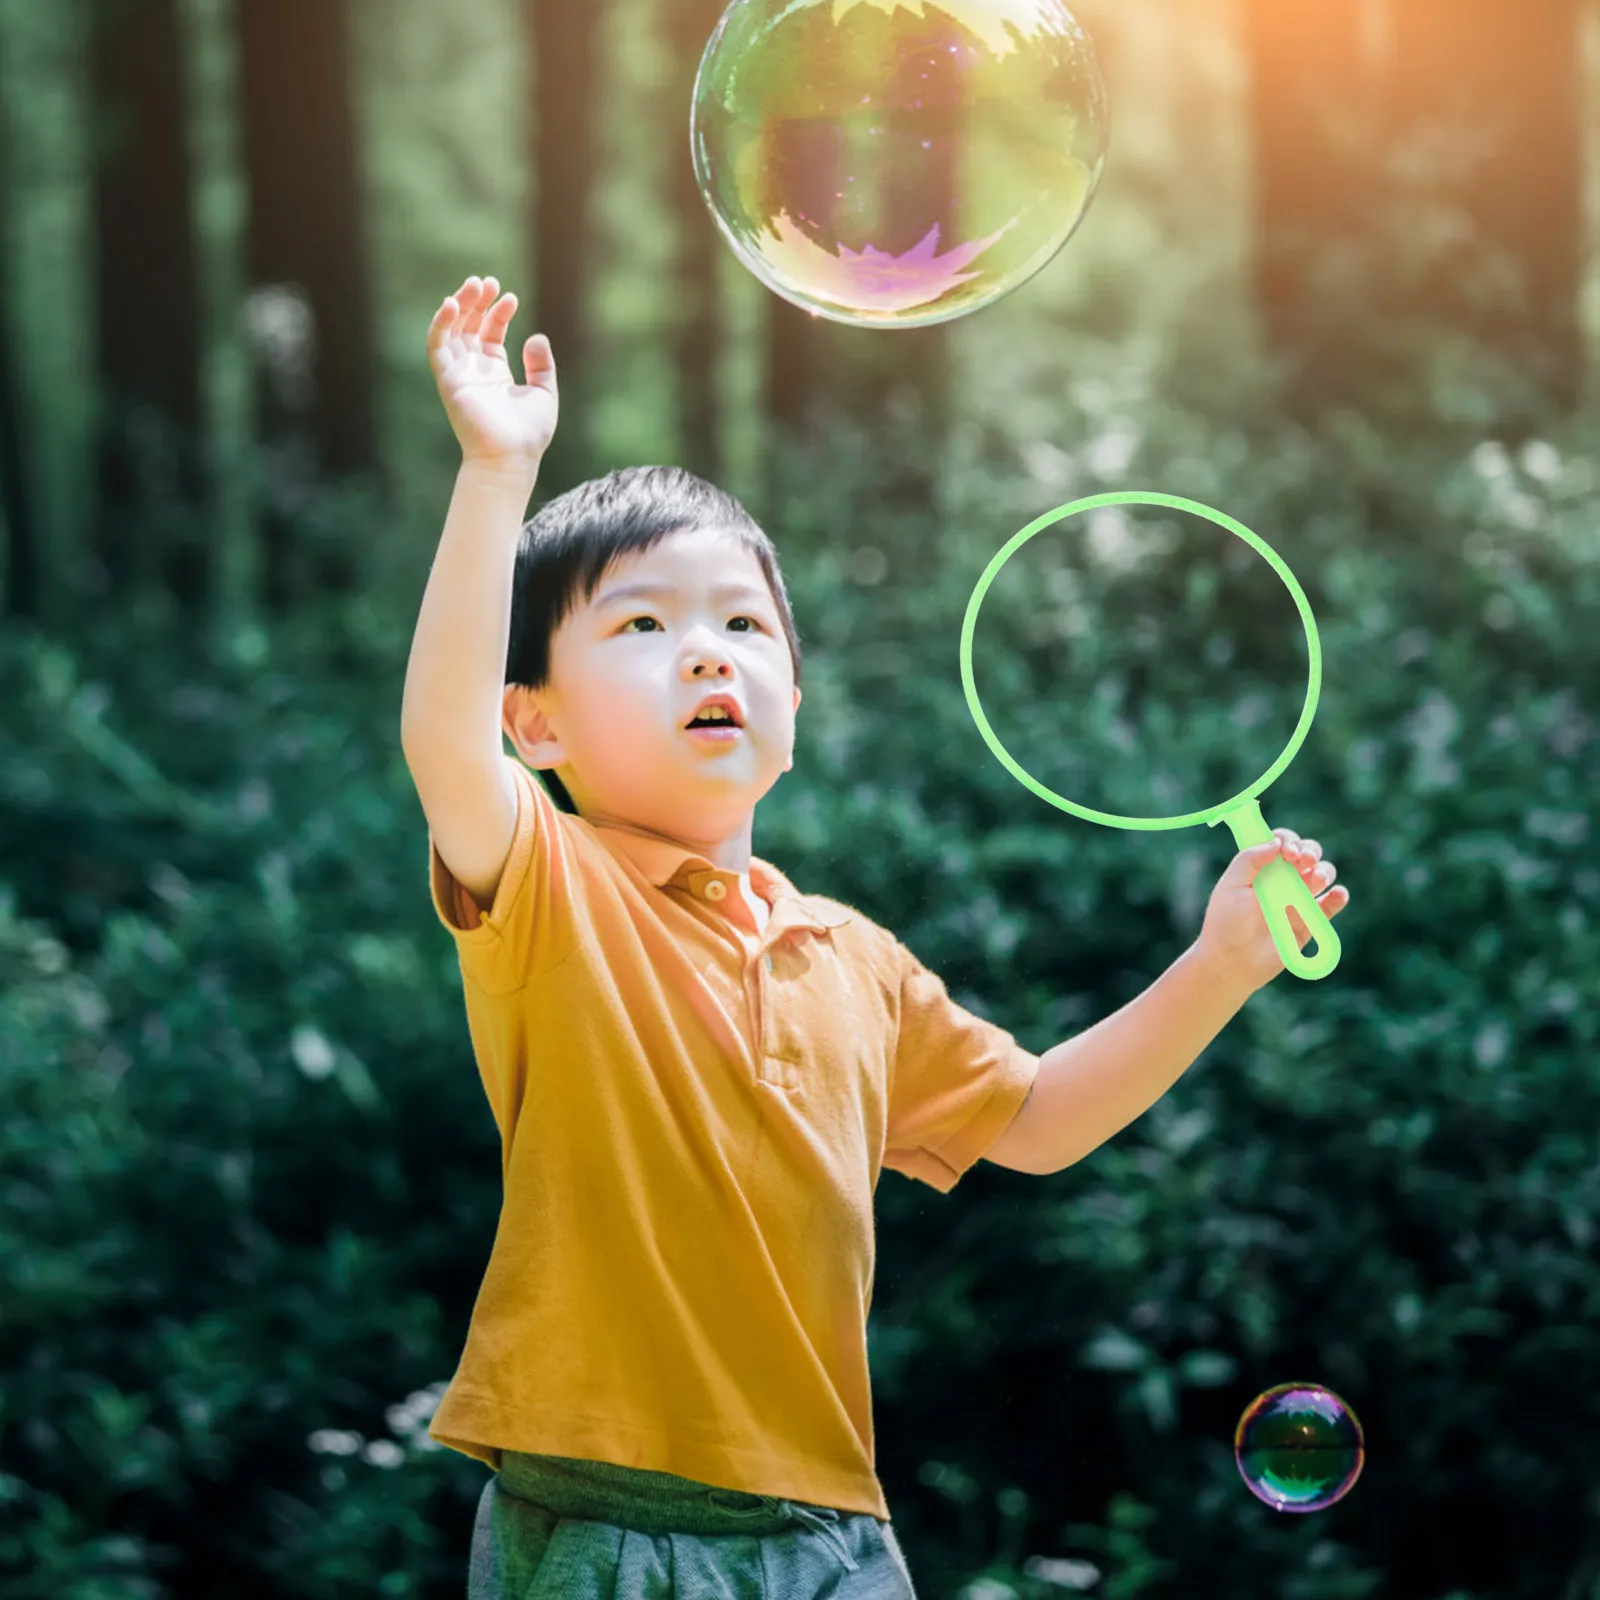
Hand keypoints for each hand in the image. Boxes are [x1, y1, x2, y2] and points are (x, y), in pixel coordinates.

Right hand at [427, 275, 557, 469]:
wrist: (512, 457)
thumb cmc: (529, 433)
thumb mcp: (544, 393)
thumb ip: (542, 365)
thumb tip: (536, 336)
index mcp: (495, 372)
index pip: (490, 332)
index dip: (498, 312)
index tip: (511, 297)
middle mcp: (474, 370)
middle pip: (468, 326)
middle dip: (476, 301)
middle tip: (488, 282)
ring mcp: (459, 374)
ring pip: (452, 330)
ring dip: (459, 304)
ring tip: (475, 284)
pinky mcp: (448, 380)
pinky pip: (437, 347)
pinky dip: (440, 324)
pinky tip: (451, 304)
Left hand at [1196, 827, 1350, 995]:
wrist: (1232, 962)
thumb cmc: (1226, 923)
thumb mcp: (1231, 886)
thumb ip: (1250, 860)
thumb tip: (1276, 842)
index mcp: (1261, 867)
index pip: (1281, 842)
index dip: (1288, 841)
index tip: (1286, 852)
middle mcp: (1282, 879)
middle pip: (1307, 853)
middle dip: (1310, 851)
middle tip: (1302, 860)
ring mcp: (1298, 899)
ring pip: (1322, 874)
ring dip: (1324, 871)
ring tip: (1316, 880)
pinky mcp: (1310, 921)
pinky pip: (1331, 905)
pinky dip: (1338, 897)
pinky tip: (1336, 894)